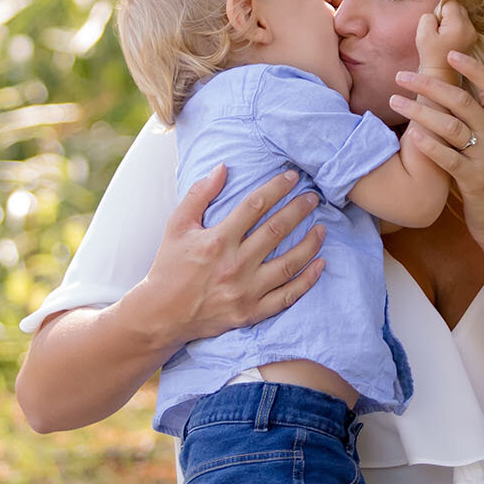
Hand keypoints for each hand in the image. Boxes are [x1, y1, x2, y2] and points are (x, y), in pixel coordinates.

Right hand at [133, 166, 324, 346]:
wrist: (162, 314)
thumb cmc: (169, 267)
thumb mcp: (176, 226)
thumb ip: (198, 195)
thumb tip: (222, 168)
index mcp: (217, 241)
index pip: (255, 206)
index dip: (276, 188)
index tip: (293, 178)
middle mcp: (234, 265)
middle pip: (277, 231)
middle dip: (299, 210)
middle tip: (313, 197)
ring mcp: (246, 291)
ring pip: (289, 264)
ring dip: (310, 243)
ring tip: (322, 228)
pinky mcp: (252, 312)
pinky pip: (288, 296)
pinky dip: (307, 280)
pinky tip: (320, 263)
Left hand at [388, 49, 483, 265]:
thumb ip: (472, 125)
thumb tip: (446, 99)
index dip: (472, 68)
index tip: (450, 53)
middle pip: (463, 101)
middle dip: (430, 85)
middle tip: (402, 76)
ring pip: (452, 126)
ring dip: (421, 111)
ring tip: (394, 102)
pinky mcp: (475, 181)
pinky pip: (450, 159)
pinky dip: (430, 146)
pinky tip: (412, 137)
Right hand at [413, 0, 473, 79]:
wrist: (441, 76)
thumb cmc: (430, 55)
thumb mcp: (423, 32)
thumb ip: (430, 16)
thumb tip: (439, 12)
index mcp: (459, 25)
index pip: (450, 2)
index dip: (439, 11)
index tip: (435, 27)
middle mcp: (470, 27)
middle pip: (458, 7)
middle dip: (446, 15)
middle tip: (438, 32)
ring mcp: (473, 33)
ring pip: (460, 15)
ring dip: (450, 22)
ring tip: (444, 38)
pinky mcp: (472, 38)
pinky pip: (462, 24)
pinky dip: (455, 29)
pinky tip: (449, 41)